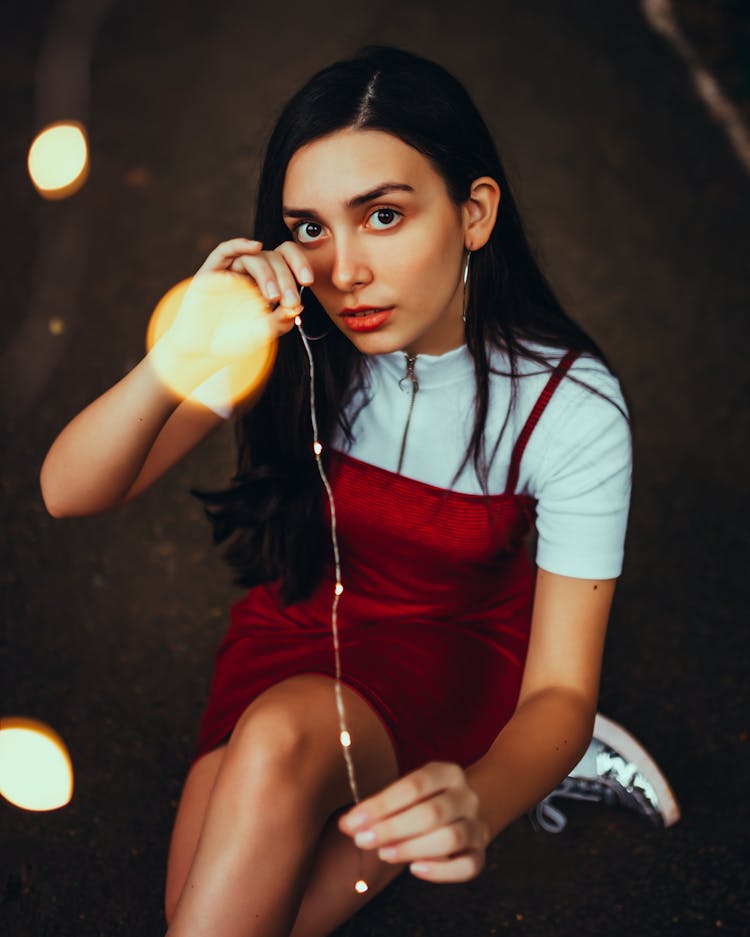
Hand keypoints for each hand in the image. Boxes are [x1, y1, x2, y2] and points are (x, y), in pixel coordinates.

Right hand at [196, 237, 314, 332]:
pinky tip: (255, 247)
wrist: (203, 351)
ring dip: (267, 274)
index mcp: (268, 281)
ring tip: (272, 298)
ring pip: (254, 258)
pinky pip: (224, 251)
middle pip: (274, 257)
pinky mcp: (210, 273)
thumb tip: (297, 307)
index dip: (300, 264)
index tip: (308, 281)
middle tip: (289, 300)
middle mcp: (251, 272)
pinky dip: (239, 245)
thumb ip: (280, 321)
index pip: (287, 259)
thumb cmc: (234, 341)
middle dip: (285, 277)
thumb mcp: (263, 333)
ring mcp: (231, 271)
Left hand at [338, 762, 490, 882]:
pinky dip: (441, 871)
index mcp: (448, 773)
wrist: (463, 809)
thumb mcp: (406, 793)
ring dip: (412, 848)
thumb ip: (380, 807)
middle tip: (362, 841)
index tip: (352, 822)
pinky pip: (468, 866)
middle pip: (432, 813)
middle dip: (392, 828)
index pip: (415, 785)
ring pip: (451, 838)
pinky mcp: (482, 853)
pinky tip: (415, 869)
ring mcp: (478, 825)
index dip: (382, 804)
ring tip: (384, 854)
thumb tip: (348, 824)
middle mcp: (467, 797)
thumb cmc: (423, 801)